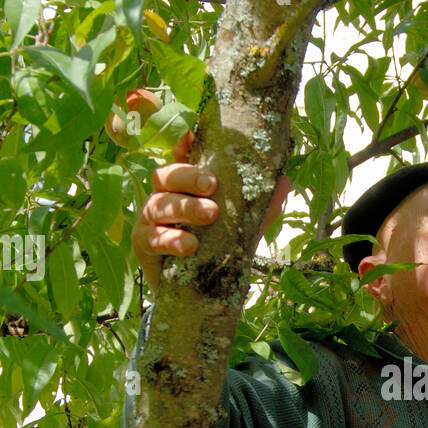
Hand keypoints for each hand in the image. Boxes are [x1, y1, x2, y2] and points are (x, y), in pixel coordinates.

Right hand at [130, 130, 290, 293]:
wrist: (196, 293)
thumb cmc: (215, 250)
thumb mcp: (241, 228)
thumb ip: (260, 208)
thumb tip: (285, 180)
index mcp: (184, 187)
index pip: (179, 159)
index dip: (182, 144)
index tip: (192, 135)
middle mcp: (163, 197)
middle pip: (165, 175)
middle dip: (188, 176)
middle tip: (212, 184)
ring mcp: (149, 220)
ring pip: (158, 205)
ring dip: (184, 207)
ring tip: (211, 214)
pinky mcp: (143, 245)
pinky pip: (152, 238)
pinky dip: (171, 239)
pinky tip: (189, 244)